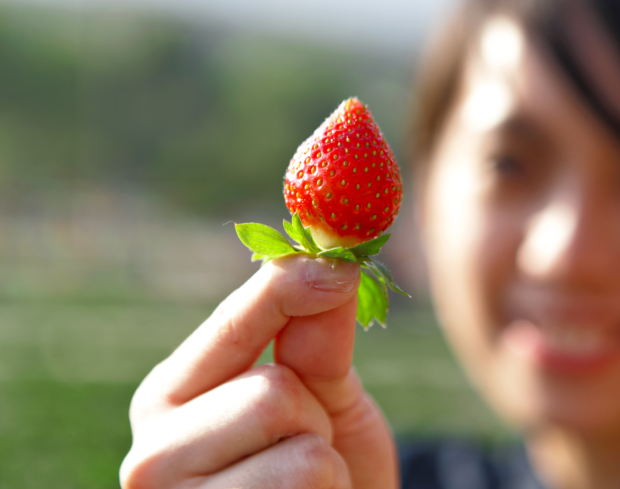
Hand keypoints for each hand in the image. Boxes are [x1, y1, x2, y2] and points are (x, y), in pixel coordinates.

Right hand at [120, 255, 397, 487]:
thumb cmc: (324, 470)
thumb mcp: (325, 397)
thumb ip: (318, 338)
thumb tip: (333, 261)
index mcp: (170, 398)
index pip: (229, 326)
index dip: (286, 291)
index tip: (338, 264)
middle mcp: (152, 453)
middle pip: (273, 394)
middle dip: (315, 420)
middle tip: (310, 450)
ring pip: (301, 451)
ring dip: (327, 467)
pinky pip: (310, 488)